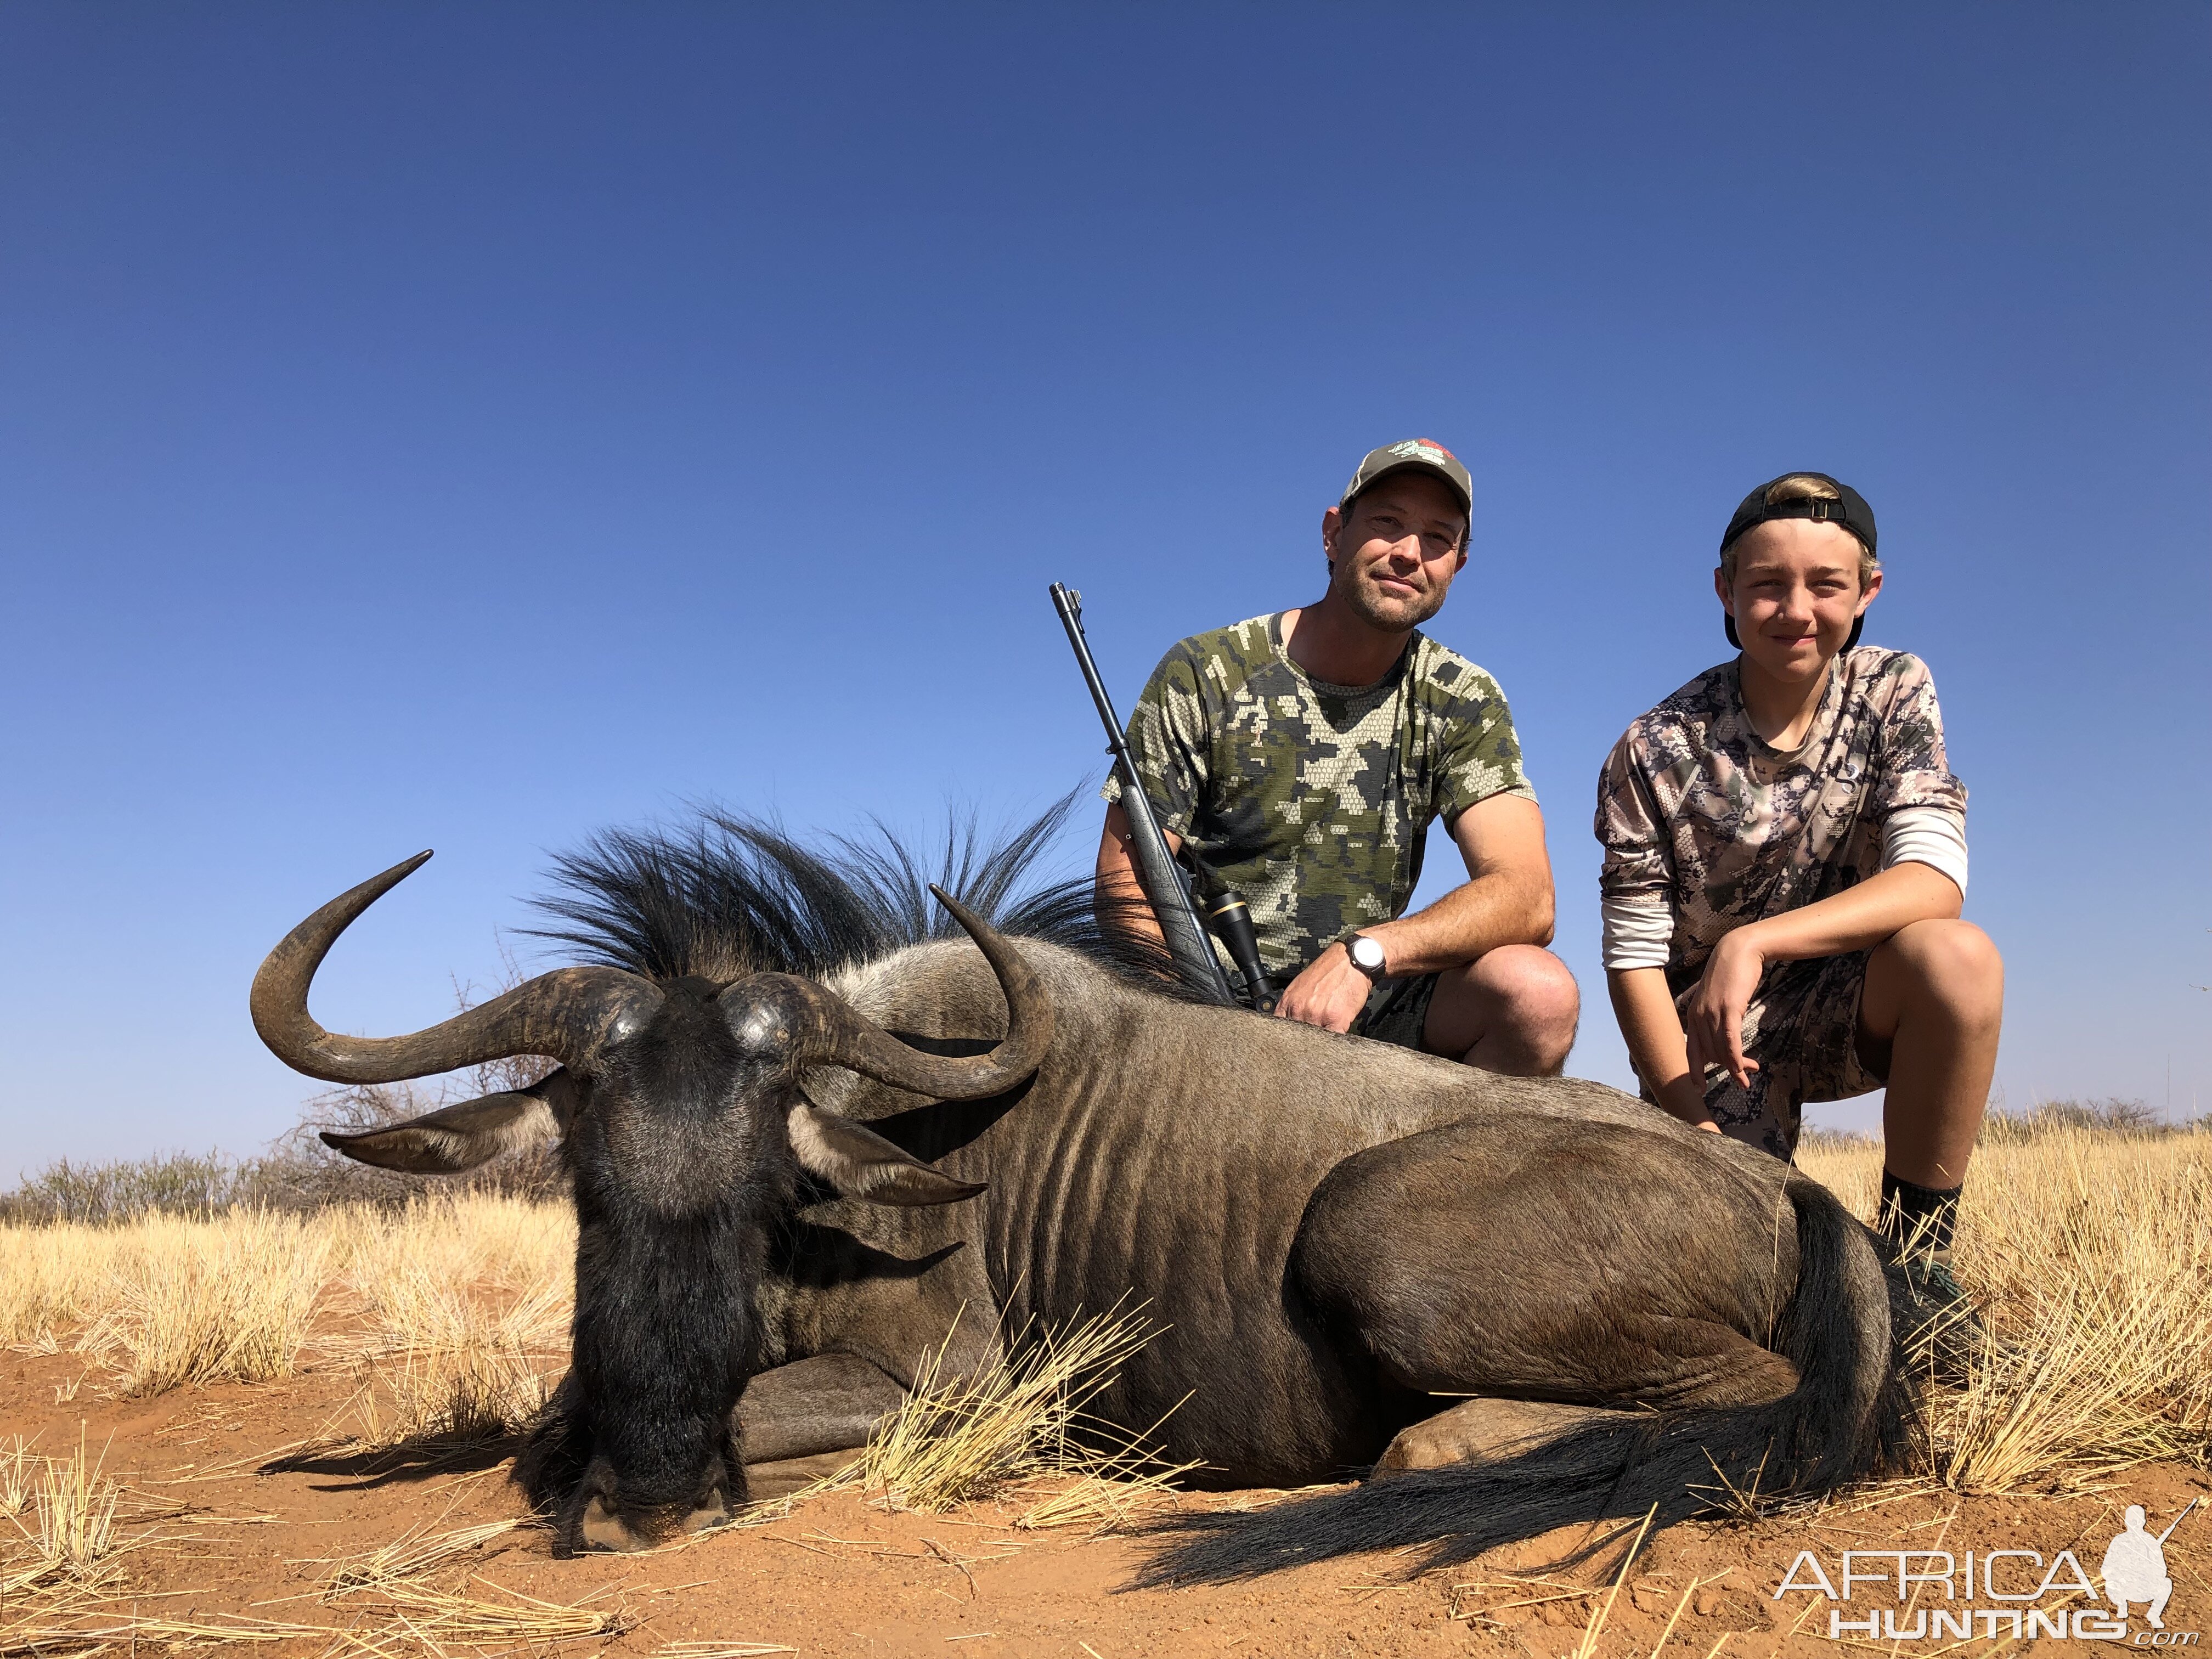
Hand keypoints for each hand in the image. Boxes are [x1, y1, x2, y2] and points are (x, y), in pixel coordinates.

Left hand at [1274, 944, 1375, 1033]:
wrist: (1351, 960)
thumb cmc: (1329, 971)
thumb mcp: (1301, 985)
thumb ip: (1292, 1005)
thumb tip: (1289, 1022)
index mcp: (1289, 1001)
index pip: (1279, 1028)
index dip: (1285, 1037)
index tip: (1291, 1041)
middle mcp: (1299, 1009)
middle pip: (1295, 1037)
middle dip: (1302, 1040)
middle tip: (1311, 1039)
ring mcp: (1317, 1015)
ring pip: (1312, 1041)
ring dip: (1318, 1042)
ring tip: (1325, 1036)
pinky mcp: (1336, 1020)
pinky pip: (1331, 1041)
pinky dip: (1332, 1043)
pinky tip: (1335, 1040)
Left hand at [1683, 928, 1766, 1091]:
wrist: (1739, 950)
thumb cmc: (1731, 975)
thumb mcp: (1718, 999)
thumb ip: (1716, 1017)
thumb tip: (1722, 1036)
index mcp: (1693, 1015)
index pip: (1691, 1050)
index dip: (1695, 1071)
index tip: (1700, 1088)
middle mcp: (1698, 1016)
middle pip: (1710, 1055)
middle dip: (1727, 1070)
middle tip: (1744, 1079)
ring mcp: (1712, 1013)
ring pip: (1720, 1051)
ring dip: (1736, 1067)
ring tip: (1749, 1077)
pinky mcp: (1728, 1009)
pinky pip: (1730, 1041)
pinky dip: (1735, 1058)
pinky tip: (1743, 1069)